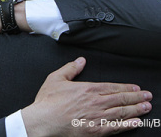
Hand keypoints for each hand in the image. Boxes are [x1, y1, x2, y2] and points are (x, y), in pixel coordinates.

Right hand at [22, 57, 151, 136]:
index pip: (112, 87)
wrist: (44, 120)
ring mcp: (96, 117)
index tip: (136, 87)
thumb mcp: (56, 78)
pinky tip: (136, 123)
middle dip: (136, 97)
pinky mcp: (95, 130)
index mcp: (87, 89)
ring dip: (136, 109)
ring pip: (121, 112)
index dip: (126, 87)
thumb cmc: (49, 100)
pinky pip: (115, 128)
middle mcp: (95, 102)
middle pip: (120, 99)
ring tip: (146, 107)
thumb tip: (81, 60)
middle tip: (148, 96)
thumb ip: (71, 68)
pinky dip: (127, 125)